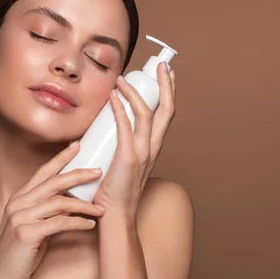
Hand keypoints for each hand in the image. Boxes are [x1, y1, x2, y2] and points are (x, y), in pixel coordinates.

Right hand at [0, 142, 104, 278]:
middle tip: (99, 171)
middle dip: (78, 174)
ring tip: (100, 209)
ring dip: (84, 205)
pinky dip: (78, 223)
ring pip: (59, 202)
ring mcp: (20, 218)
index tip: (77, 145)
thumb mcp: (32, 224)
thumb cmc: (20, 252)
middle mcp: (17, 204)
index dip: (60, 158)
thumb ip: (46, 209)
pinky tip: (90, 226)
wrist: (1, 277)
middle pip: (53, 182)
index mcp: (18, 198)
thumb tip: (72, 199)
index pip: (42, 172)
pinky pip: (60, 223)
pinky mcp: (26, 234)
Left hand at [93, 62, 175, 216]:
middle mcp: (154, 146)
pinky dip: (120, 107)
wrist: (115, 214)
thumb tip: (110, 120)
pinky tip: (114, 95)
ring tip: (123, 78)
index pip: (167, 112)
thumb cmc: (116, 188)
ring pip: (147, 113)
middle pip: (167, 108)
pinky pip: (126, 126)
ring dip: (135, 91)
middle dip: (165, 83)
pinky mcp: (128, 157)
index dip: (170, 90)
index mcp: (155, 145)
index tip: (166, 72)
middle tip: (160, 64)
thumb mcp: (127, 160)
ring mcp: (143, 151)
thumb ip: (123, 141)